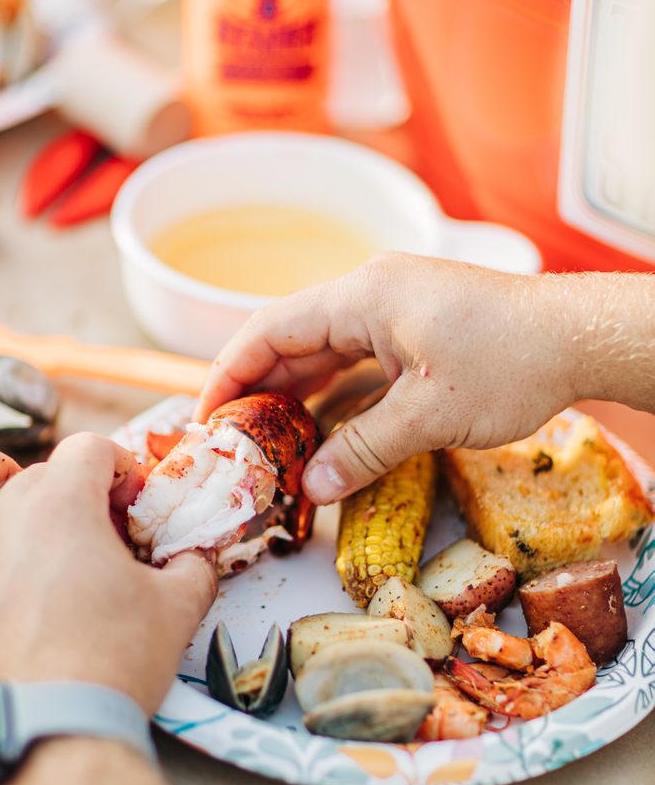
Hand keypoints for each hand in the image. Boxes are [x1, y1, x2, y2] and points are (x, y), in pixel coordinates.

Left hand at [0, 434, 216, 713]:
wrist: (51, 728)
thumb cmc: (115, 660)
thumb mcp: (178, 606)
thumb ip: (193, 565)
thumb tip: (194, 558)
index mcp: (61, 504)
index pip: (90, 448)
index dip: (124, 469)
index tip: (138, 508)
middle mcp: (6, 516)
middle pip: (46, 476)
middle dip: (85, 497)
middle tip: (113, 543)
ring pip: (6, 508)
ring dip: (39, 519)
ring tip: (67, 562)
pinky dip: (3, 546)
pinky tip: (20, 572)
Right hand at [195, 255, 578, 502]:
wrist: (578, 338)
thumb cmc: (510, 364)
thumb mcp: (430, 415)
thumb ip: (364, 450)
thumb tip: (313, 489)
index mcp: (362, 298)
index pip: (269, 330)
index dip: (229, 373)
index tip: (206, 418)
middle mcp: (370, 296)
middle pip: (292, 341)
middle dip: (260, 390)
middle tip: (233, 442)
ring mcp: (394, 312)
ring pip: (325, 354)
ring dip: (298, 396)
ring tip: (270, 445)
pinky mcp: (415, 332)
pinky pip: (359, 363)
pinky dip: (337, 397)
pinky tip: (323, 433)